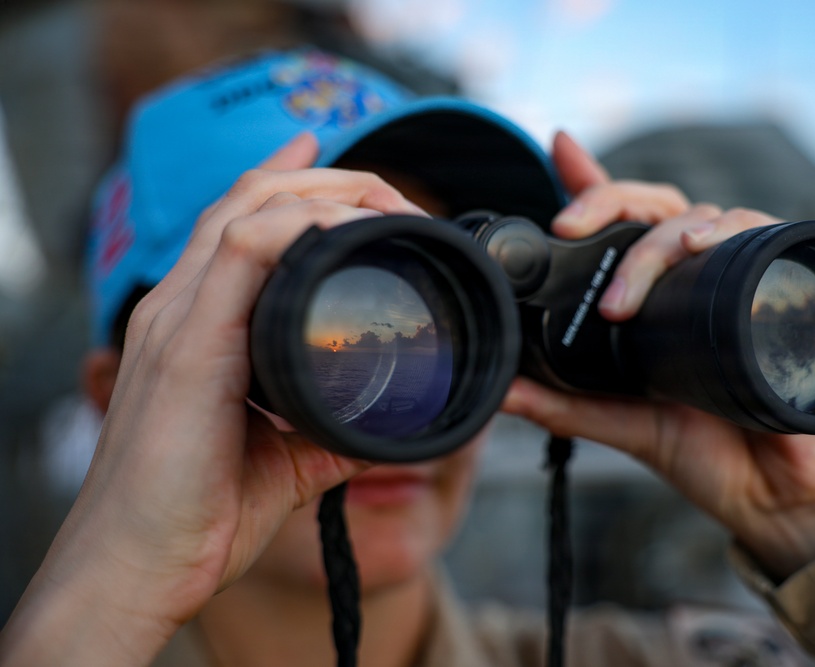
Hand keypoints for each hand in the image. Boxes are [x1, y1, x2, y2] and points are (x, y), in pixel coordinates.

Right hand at [0, 134, 426, 664]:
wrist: (138, 564)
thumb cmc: (198, 511)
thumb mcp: (287, 457)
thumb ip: (333, 430)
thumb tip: (389, 425)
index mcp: (196, 324)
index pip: (236, 224)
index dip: (288, 183)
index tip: (337, 167)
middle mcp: (179, 307)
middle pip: (246, 200)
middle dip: (322, 178)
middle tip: (386, 191)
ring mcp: (177, 320)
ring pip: (244, 211)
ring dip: (319, 192)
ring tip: (380, 202)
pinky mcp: (187, 347)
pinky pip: (239, 253)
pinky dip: (296, 230)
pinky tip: (342, 234)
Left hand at [504, 132, 814, 579]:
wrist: (780, 494)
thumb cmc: (707, 453)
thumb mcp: (624, 425)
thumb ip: (565, 406)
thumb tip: (497, 392)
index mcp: (657, 301)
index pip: (624, 225)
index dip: (594, 182)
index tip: (560, 146)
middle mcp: (695, 280)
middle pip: (655, 208)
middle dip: (606, 202)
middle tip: (567, 228)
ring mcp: (740, 279)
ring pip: (698, 218)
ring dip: (655, 243)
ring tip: (623, 300)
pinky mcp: (784, 288)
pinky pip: (760, 234)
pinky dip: (727, 230)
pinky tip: (699, 245)